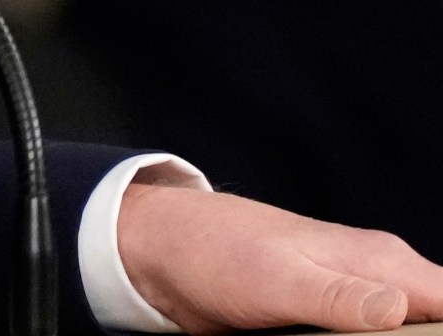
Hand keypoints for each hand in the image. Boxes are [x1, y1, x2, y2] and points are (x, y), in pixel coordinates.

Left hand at [120, 182, 442, 333]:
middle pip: (432, 324)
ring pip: (401, 335)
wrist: (160, 249)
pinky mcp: (326, 318)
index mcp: (380, 260)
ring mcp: (353, 299)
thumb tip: (399, 307)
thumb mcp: (278, 279)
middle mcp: (377, 279)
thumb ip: (342, 295)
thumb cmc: (215, 252)